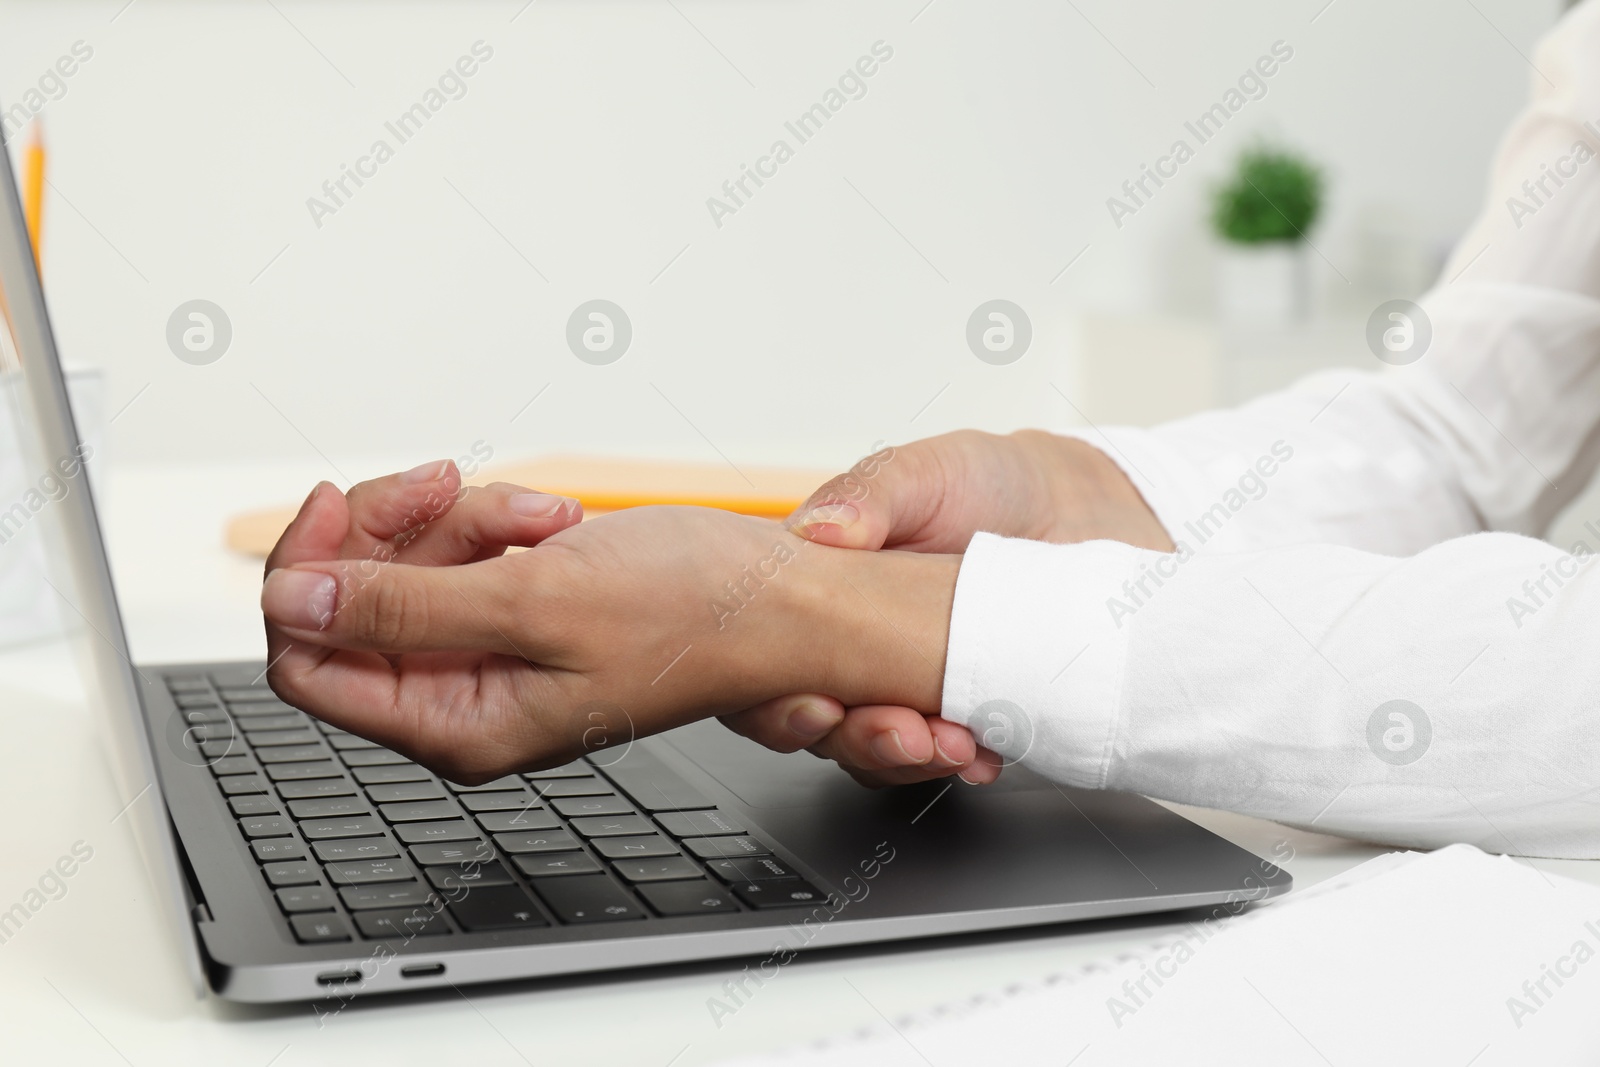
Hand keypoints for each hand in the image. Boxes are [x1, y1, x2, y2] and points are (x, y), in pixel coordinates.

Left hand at [261, 464, 957, 781]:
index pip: (308, 664)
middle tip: (447, 487)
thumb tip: (290, 603)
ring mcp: (493, 653)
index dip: (307, 580)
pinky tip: (556, 521)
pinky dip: (499, 520)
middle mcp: (466, 700)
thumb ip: (401, 607)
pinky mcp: (521, 611)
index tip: (335, 506)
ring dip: (464, 518)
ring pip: (409, 566)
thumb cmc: (693, 615)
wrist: (781, 595)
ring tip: (541, 516)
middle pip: (353, 604)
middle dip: (395, 532)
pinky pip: (463, 552)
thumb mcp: (533, 601)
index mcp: (459, 727)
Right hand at [721, 430, 1172, 786]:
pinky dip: (962, 763)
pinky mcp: (962, 713)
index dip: (775, 699)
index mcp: (818, 591)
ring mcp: (905, 688)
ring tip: (954, 744)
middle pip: (816, 721)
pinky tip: (986, 754)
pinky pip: (942, 758)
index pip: (767, 661)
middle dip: (855, 739)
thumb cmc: (990, 484)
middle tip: (903, 733)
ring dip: (908, 760)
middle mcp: (851, 650)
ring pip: (874, 751)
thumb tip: (820, 528)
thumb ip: (871, 493)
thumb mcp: (928, 471)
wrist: (1083, 514)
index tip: (820, 706)